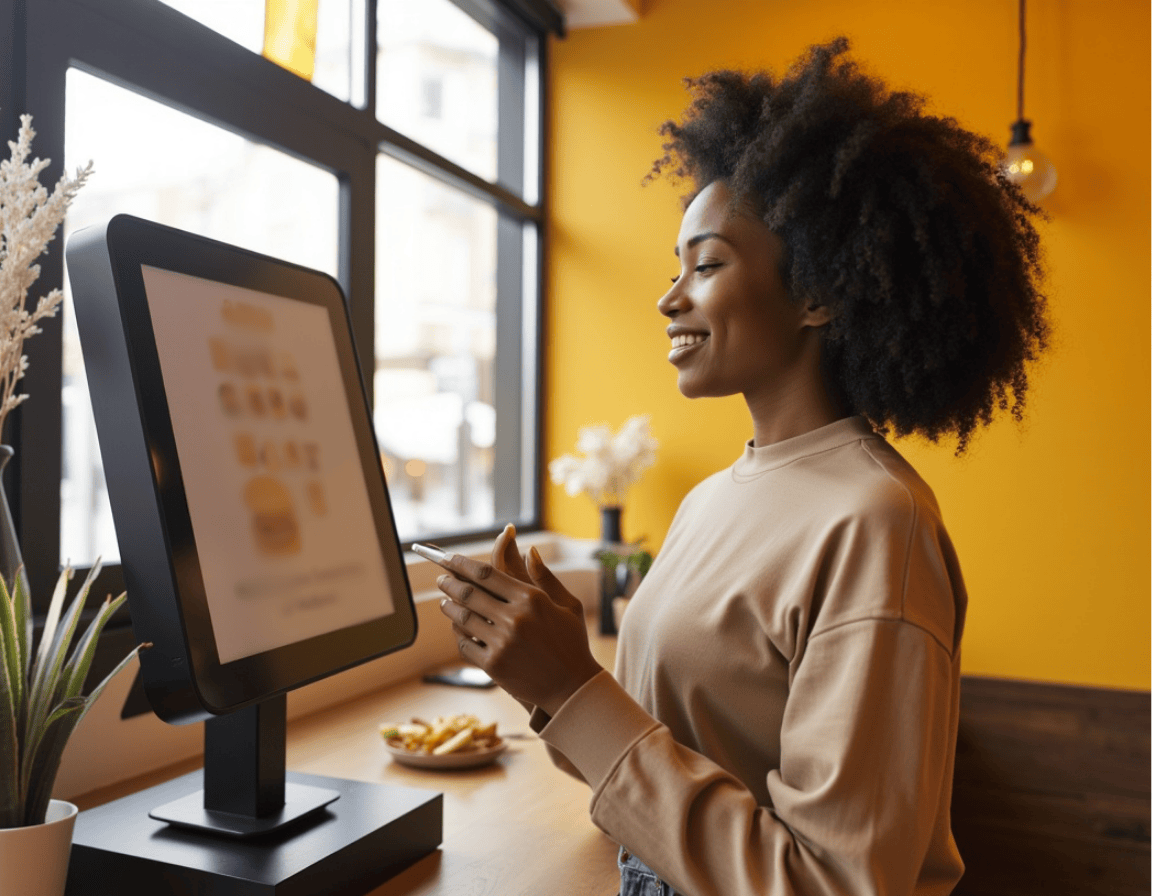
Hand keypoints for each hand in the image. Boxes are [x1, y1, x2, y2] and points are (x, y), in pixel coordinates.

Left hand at [436, 528, 600, 715]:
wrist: (572, 688)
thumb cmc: (572, 643)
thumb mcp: (568, 605)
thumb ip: (545, 576)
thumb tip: (529, 550)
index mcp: (532, 599)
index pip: (487, 574)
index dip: (463, 564)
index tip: (450, 559)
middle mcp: (515, 618)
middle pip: (469, 593)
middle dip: (450, 582)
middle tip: (441, 578)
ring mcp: (502, 643)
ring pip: (462, 617)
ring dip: (448, 606)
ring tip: (444, 601)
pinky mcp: (494, 665)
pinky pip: (464, 643)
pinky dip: (457, 632)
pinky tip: (456, 626)